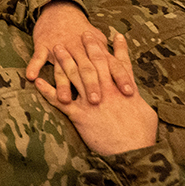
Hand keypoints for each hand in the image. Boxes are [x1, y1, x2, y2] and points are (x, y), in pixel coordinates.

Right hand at [26, 0, 135, 103]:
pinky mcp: (42, 45)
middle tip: (96, 102)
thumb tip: (127, 72)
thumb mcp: (99, 38)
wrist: (59, 10)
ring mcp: (59, 47)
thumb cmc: (81, 29)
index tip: (128, 93)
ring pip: (62, 67)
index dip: (120, 77)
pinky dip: (34, 66)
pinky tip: (31, 77)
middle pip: (87, 68)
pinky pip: (37, 57)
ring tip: (65, 99)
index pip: (111, 63)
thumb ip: (110, 55)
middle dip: (92, 85)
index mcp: (95, 47)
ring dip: (63, 84)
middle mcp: (78, 48)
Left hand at [34, 33, 157, 155]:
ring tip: (58, 47)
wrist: (131, 152)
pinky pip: (58, 100)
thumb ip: (139, 101)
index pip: (119, 64)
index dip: (116, 49)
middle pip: (95, 63)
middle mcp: (106, 90)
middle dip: (88, 46)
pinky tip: (37, 80)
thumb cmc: (142, 136)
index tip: (113, 35)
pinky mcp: (79, 115)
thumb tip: (137, 96)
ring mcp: (91, 101)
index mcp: (124, 90)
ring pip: (74, 75)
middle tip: (81, 33)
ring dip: (64, 60)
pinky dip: (47, 90)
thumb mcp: (147, 113)